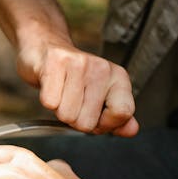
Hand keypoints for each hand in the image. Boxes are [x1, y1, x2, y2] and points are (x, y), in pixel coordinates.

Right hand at [16, 39, 138, 135]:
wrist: (46, 48)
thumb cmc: (74, 77)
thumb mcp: (102, 96)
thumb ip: (117, 115)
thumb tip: (131, 130)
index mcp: (119, 77)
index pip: (122, 112)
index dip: (104, 124)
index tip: (95, 116)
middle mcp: (102, 68)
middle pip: (88, 122)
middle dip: (76, 120)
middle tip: (73, 101)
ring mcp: (79, 64)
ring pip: (67, 116)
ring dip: (61, 111)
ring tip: (62, 94)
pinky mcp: (55, 62)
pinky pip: (50, 103)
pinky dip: (48, 101)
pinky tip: (52, 87)